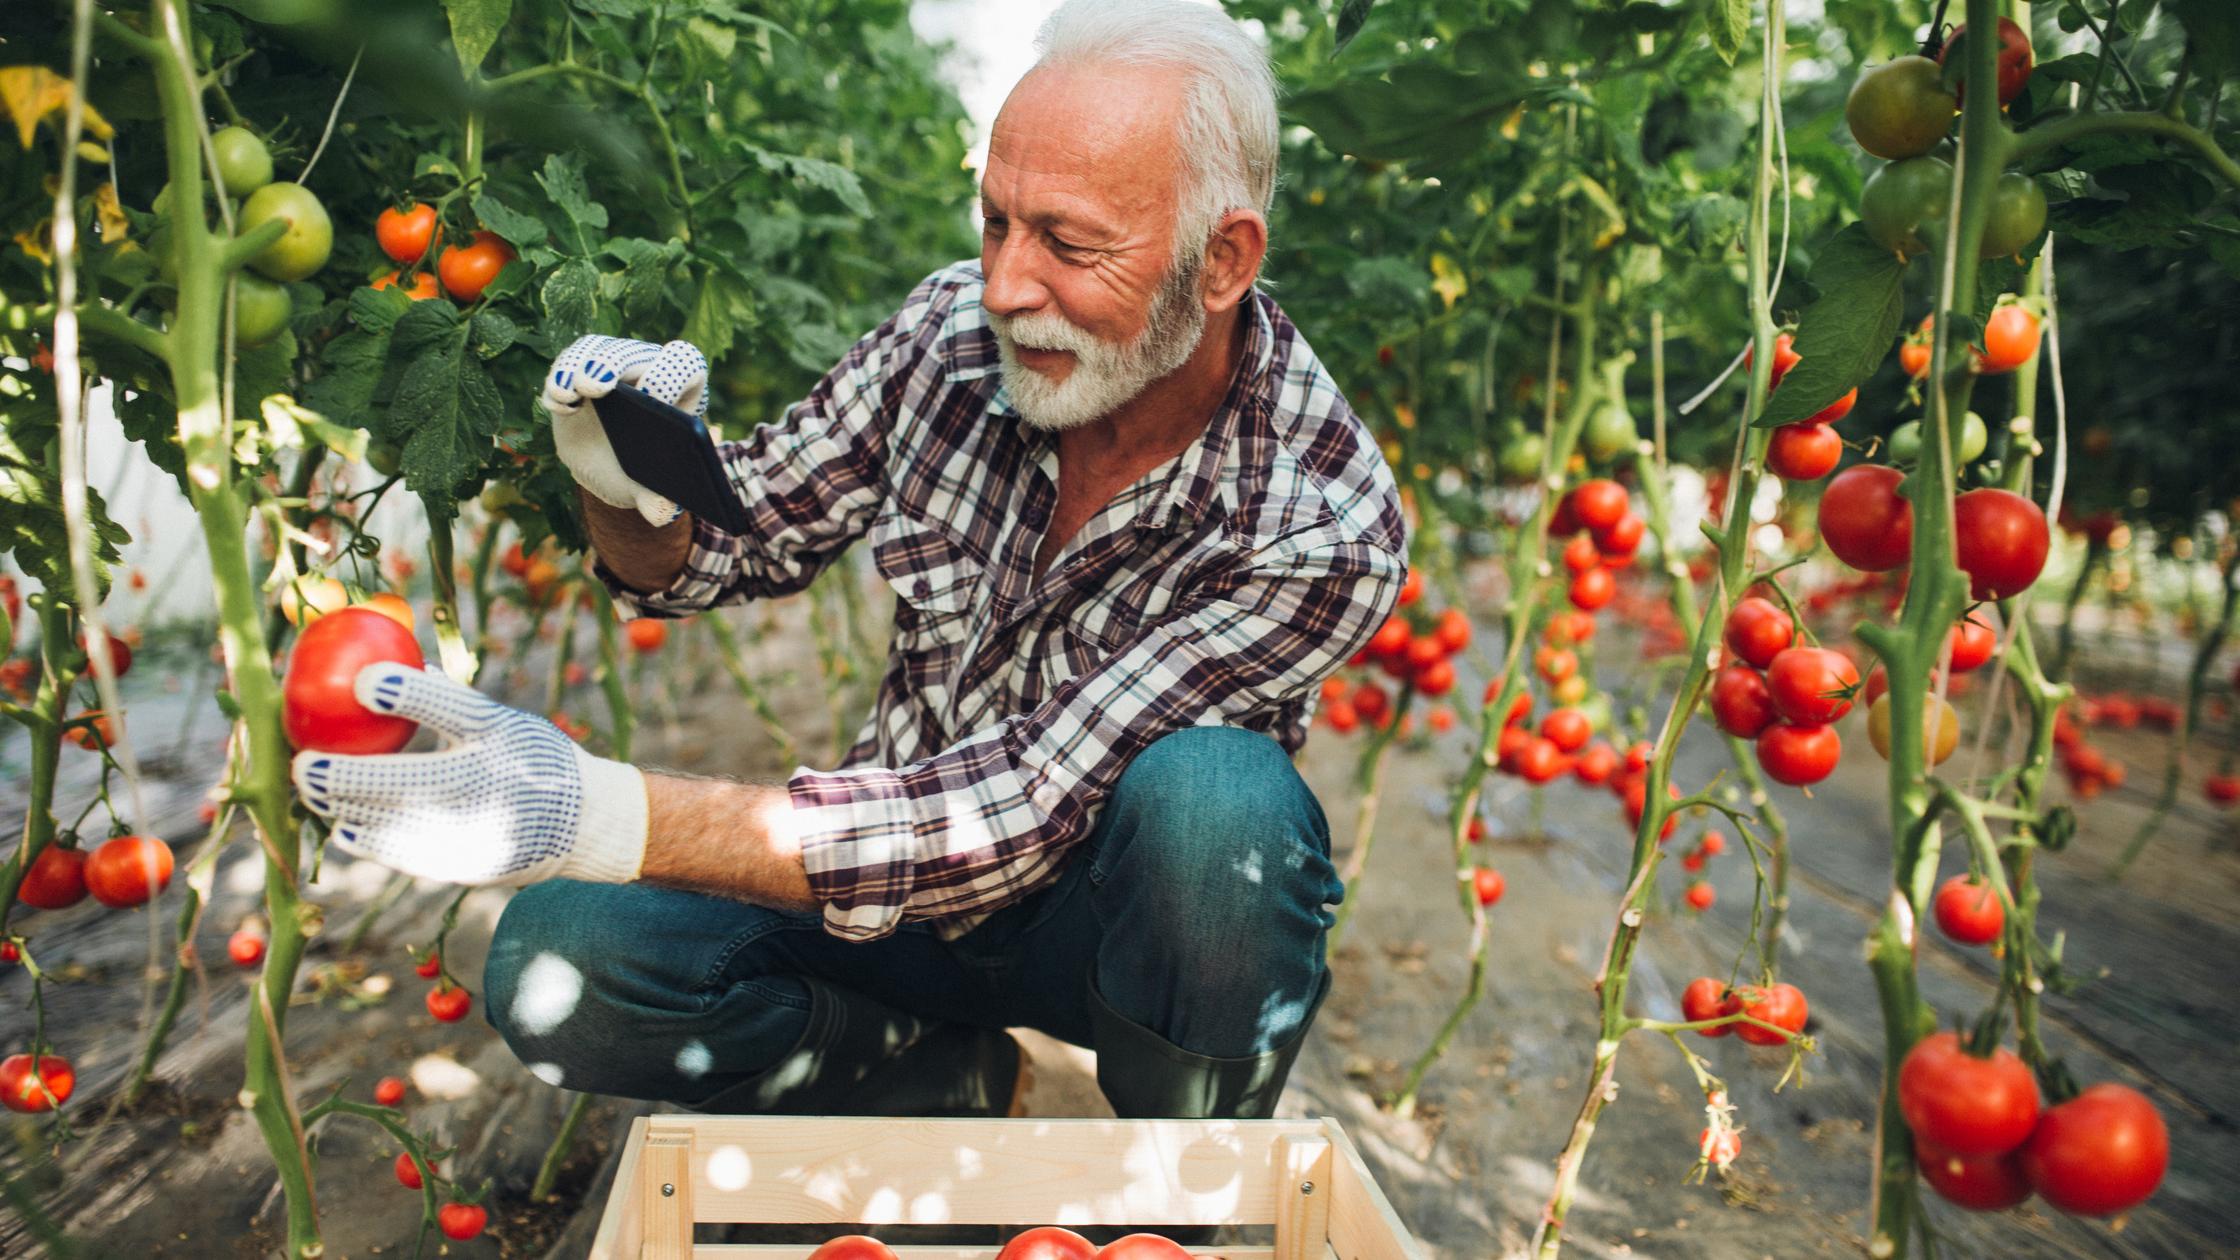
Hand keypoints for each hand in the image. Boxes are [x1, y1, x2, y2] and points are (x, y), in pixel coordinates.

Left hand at [290, 664, 647, 886]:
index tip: (362, 682)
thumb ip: (447, 700)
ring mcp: (472, 829)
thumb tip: (387, 666)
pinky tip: (344, 825)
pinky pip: (399, 853)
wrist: (582, 824)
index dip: (403, 692)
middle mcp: (486, 783)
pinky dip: (364, 838)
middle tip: (304, 763)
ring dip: (340, 807)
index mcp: (497, 736)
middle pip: (396, 779)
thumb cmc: (530, 758)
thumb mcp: (501, 720)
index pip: (447, 707)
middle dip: (337, 773)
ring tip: (314, 791)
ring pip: (387, 822)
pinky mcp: (461, 865)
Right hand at [542, 334, 708, 527]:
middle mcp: (645, 367)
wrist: (614, 468)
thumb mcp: (652, 489)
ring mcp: (610, 364)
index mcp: (681, 389)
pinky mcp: (578, 370)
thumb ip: (661, 502)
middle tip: (596, 387)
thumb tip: (660, 513)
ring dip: (577, 367)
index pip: (682, 364)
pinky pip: (567, 364)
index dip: (669, 375)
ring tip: (569, 392)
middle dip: (613, 365)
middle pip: (632, 352)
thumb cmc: (643, 472)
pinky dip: (559, 380)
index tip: (653, 398)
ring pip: (595, 351)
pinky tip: (559, 403)